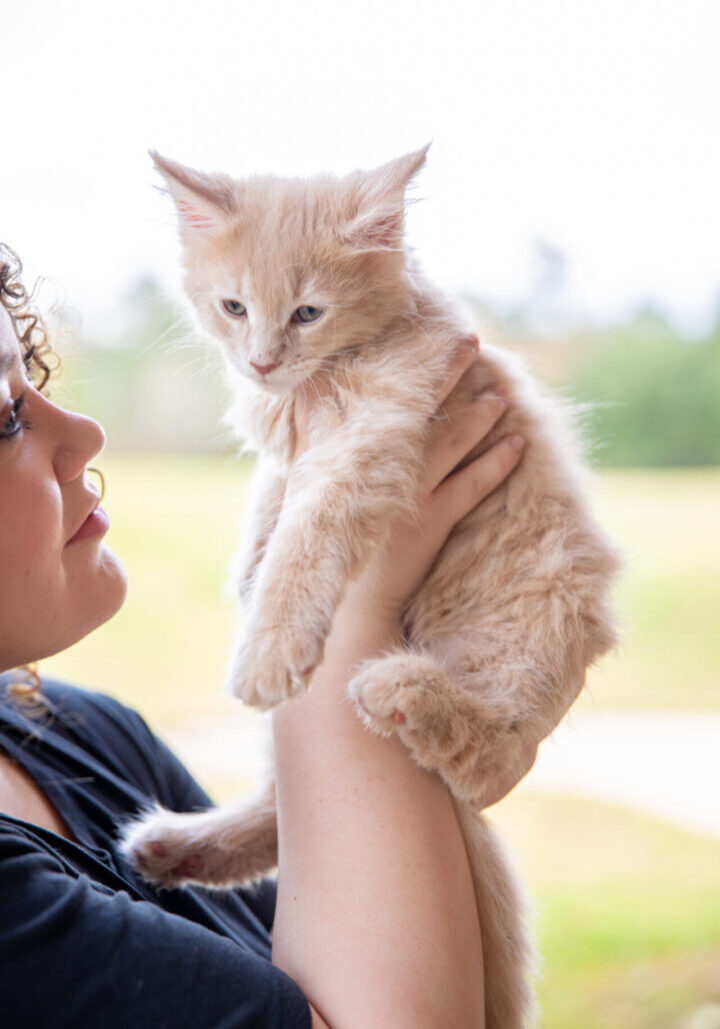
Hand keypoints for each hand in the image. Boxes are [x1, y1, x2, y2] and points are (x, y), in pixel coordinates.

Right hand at [296, 336, 525, 626]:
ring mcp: (406, 493)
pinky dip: (496, 463)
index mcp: (349, 454)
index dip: (405, 369)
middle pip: (419, 409)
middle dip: (446, 374)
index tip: (426, 340)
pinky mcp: (430, 521)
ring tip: (501, 393)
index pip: (379, 399)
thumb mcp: (314, 484)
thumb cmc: (332, 540)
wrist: (347, 601)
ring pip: (451, 442)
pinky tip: (516, 444)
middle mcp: (377, 467)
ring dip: (479, 414)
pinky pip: (471, 485)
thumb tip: (310, 395)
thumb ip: (315, 437)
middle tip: (471, 342)